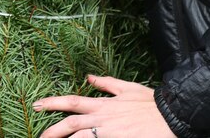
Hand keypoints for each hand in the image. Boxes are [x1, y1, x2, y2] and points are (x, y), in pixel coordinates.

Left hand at [34, 75, 176, 137]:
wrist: (172, 115)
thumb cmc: (152, 103)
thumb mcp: (128, 88)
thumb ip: (106, 84)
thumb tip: (89, 78)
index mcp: (104, 103)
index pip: (72, 101)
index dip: (53, 103)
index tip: (37, 105)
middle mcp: (103, 116)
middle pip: (71, 122)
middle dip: (52, 129)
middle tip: (39, 135)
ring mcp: (110, 130)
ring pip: (80, 135)